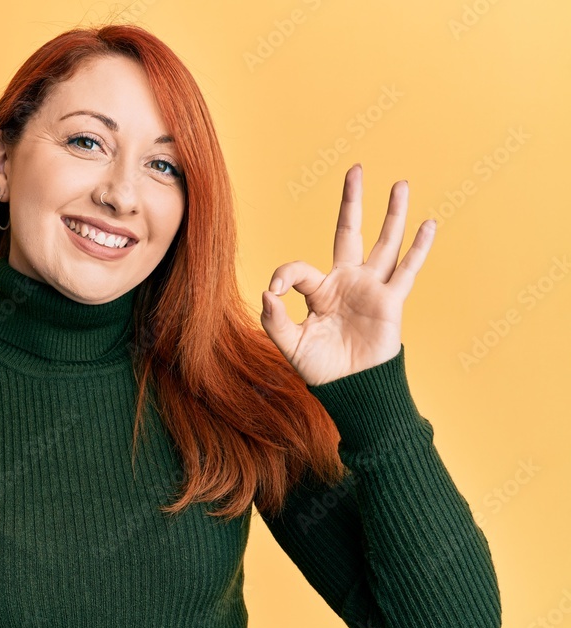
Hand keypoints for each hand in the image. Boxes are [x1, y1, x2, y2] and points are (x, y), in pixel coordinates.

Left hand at [260, 164, 435, 385]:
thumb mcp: (289, 344)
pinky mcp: (390, 301)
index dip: (283, 276)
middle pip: (350, 232)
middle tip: (355, 170)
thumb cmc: (321, 368)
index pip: (298, 269)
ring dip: (393, 214)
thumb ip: (274, 319)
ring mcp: (371, 289)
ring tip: (400, 184)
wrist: (351, 389)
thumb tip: (267, 292)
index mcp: (319, 291)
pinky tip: (429, 223)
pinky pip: (407, 270)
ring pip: (385, 243)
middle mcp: (347, 282)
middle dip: (353, 201)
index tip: (274, 293)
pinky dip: (419, 248)